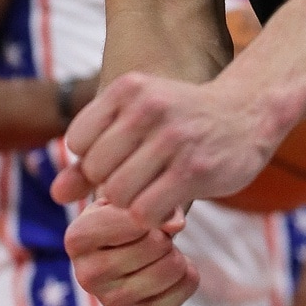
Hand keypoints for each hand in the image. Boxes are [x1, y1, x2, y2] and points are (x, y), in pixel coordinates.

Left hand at [51, 70, 276, 228]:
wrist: (249, 113)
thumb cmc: (184, 121)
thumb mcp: (138, 121)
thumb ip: (94, 156)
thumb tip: (57, 193)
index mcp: (130, 88)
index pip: (78, 141)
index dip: (94, 159)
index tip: (120, 158)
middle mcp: (149, 108)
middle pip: (96, 170)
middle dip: (112, 183)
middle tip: (138, 180)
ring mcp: (173, 139)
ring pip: (118, 193)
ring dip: (132, 203)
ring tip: (152, 191)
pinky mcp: (194, 169)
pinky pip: (146, 211)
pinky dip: (150, 217)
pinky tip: (166, 204)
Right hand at [64, 199, 199, 305]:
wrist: (126, 241)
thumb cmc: (126, 210)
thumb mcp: (133, 192)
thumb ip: (152, 194)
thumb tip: (176, 225)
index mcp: (77, 238)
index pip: (135, 217)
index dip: (153, 208)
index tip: (146, 208)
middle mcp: (86, 275)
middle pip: (155, 244)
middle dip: (167, 233)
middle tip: (157, 233)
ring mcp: (110, 300)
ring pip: (170, 270)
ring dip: (178, 254)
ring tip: (165, 250)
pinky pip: (180, 294)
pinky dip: (188, 278)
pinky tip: (177, 269)